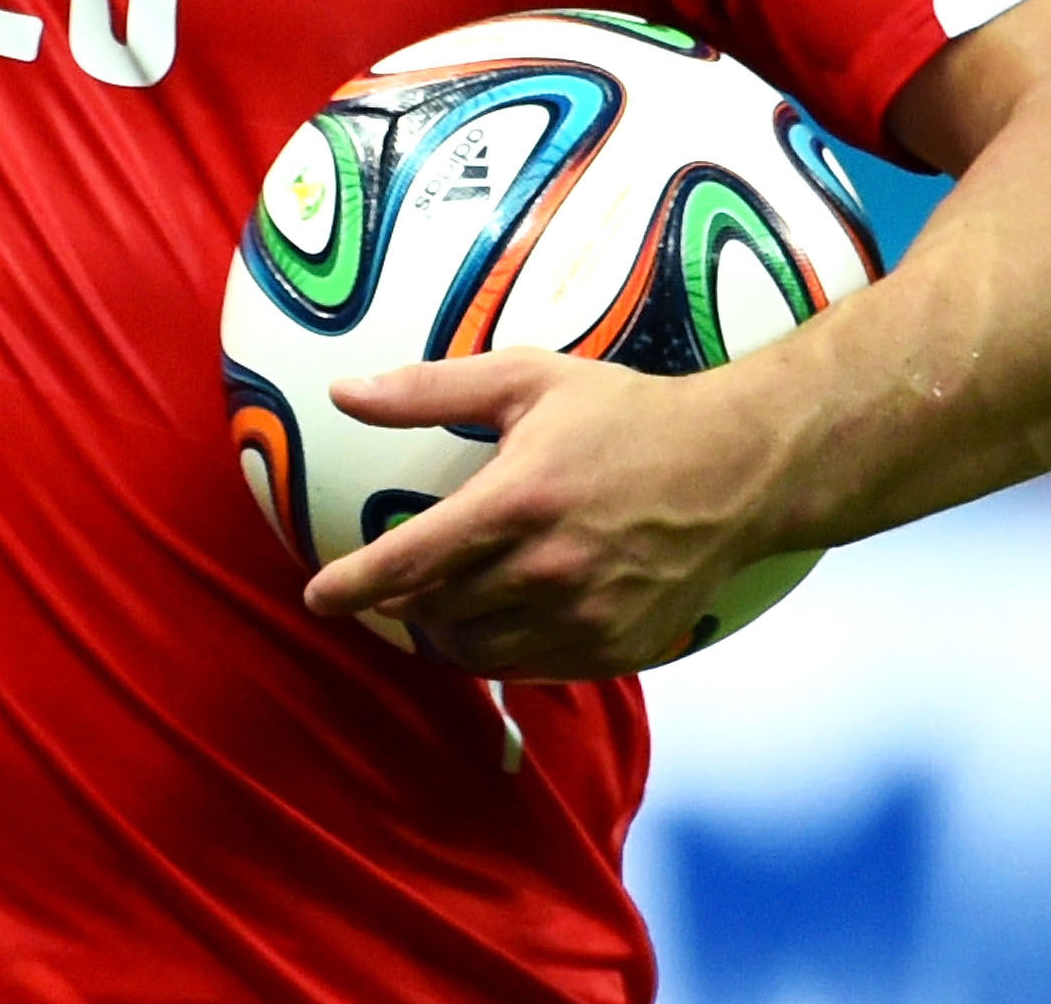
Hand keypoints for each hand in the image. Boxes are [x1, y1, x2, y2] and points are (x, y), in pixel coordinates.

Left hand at [299, 351, 789, 678]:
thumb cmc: (625, 415)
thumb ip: (431, 390)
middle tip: (398, 582)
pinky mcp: (615, 649)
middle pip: (438, 613)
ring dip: (446, 633)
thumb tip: (344, 393)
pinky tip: (502, 617)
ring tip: (444, 601)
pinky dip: (501, 650)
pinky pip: (531, 668)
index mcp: (518, 501)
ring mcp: (585, 617)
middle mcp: (548, 569)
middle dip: (403, 603)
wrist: (734, 469)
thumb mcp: (527, 380)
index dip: (354, 585)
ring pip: (478, 652)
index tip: (316, 597)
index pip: (411, 560)